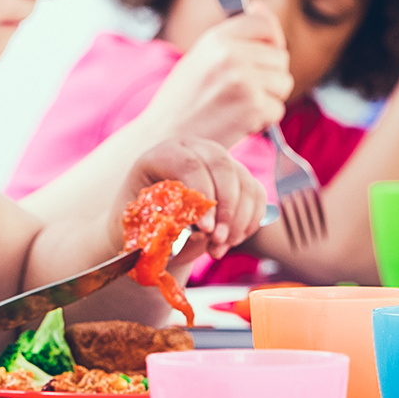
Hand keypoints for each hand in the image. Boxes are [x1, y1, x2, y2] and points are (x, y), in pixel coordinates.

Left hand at [124, 138, 266, 260]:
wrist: (153, 216)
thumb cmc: (143, 218)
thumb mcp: (142, 221)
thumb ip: (162, 226)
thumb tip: (196, 236)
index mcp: (164, 154)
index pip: (189, 164)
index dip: (201, 195)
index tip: (205, 229)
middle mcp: (196, 150)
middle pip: (223, 167)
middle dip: (226, 208)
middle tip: (217, 240)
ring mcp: (221, 161)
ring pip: (244, 183)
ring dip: (238, 220)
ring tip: (219, 247)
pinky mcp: (239, 176)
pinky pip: (256, 195)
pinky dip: (249, 221)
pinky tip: (231, 240)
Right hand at [140, 7, 293, 146]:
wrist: (162, 140)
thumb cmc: (182, 101)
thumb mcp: (199, 57)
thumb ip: (232, 36)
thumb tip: (261, 8)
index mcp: (216, 39)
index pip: (263, 24)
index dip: (271, 40)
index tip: (266, 52)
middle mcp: (230, 55)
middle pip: (279, 58)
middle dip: (268, 76)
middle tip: (240, 92)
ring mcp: (243, 81)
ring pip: (283, 83)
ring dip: (268, 99)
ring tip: (236, 107)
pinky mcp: (252, 107)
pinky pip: (278, 110)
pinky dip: (262, 120)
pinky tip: (237, 123)